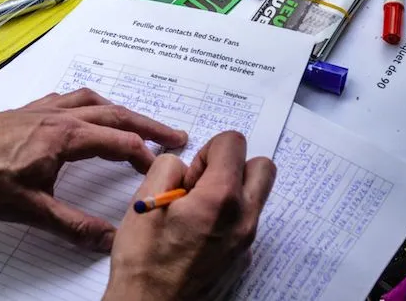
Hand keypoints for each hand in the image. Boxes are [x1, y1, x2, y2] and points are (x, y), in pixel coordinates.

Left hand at [0, 89, 187, 250]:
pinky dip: (93, 104)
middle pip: (116, 114)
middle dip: (148, 124)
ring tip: (138, 122)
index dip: (145, 154)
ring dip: (122, 111)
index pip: (120, 141)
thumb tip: (108, 240)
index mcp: (67, 136)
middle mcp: (62, 115)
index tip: (164, 167)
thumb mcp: (29, 208)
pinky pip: (74, 99)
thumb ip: (72, 225)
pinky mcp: (32, 109)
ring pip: (96, 102)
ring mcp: (47, 108)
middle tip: (176, 135)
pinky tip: (88, 113)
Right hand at [104, 132, 275, 300]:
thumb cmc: (144, 262)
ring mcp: (247, 243)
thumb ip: (169, 167)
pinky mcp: (243, 260)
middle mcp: (243, 219)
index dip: (207, 151)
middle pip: (262, 167)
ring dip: (232, 192)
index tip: (191, 176)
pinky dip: (228, 219)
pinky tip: (199, 235)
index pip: (234, 143)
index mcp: (220, 199)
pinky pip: (246, 224)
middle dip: (233, 165)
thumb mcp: (145, 200)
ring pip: (255, 197)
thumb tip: (185, 167)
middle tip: (203, 184)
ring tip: (198, 210)